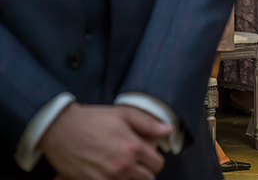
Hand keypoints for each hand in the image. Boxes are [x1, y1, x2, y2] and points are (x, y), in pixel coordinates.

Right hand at [40, 103, 171, 179]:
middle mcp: (123, 165)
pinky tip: (109, 171)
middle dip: (145, 170)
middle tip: (136, 162)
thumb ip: (149, 124)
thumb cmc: (93, 119)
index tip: (148, 155)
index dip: (155, 159)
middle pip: (147, 178)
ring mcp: (107, 177)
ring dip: (130, 177)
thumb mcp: (124, 114)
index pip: (157, 164)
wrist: (61, 129)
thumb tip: (168, 130)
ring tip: (122, 166)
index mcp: (133, 147)